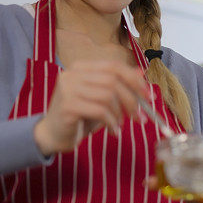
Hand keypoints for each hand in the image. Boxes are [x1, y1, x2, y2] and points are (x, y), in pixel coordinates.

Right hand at [33, 60, 147, 156]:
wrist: (53, 135)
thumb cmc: (80, 116)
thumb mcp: (102, 99)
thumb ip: (119, 85)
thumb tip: (142, 72)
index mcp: (81, 67)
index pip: (114, 66)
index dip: (134, 80)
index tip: (148, 96)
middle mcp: (72, 74)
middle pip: (113, 80)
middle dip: (131, 99)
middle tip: (140, 116)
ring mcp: (68, 89)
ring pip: (108, 96)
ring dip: (120, 113)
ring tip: (120, 124)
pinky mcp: (67, 106)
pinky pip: (100, 111)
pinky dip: (112, 122)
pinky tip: (113, 131)